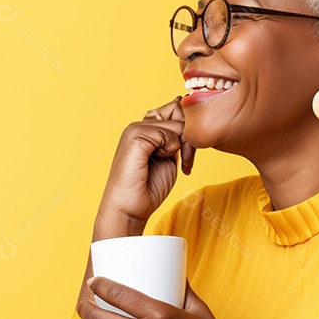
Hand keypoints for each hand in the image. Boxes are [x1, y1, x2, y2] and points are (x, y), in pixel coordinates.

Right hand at [97, 96, 195, 227]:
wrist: (128, 208)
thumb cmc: (148, 187)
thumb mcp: (169, 157)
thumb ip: (176, 138)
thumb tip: (189, 120)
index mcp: (144, 128)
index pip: (174, 110)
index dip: (188, 129)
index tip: (188, 153)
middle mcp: (138, 125)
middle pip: (178, 115)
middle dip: (190, 138)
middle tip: (186, 160)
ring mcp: (135, 130)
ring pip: (176, 125)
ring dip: (182, 146)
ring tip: (177, 163)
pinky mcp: (135, 137)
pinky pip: (167, 134)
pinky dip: (171, 149)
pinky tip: (161, 161)